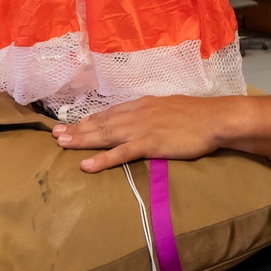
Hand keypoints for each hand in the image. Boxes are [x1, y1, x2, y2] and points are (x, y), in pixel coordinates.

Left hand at [52, 95, 226, 172]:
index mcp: (141, 105)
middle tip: (56, 134)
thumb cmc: (198, 115)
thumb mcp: (169, 108)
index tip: (74, 124)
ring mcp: (140, 129)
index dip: (90, 119)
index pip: (109, 113)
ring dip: (81, 140)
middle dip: (77, 129)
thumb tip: (146, 118)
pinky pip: (120, 153)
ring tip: (61, 143)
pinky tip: (86, 165)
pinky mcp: (148, 144)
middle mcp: (136, 114)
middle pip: (101, 122)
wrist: (214, 119)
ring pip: (105, 134)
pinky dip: (102, 159)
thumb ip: (153, 114)